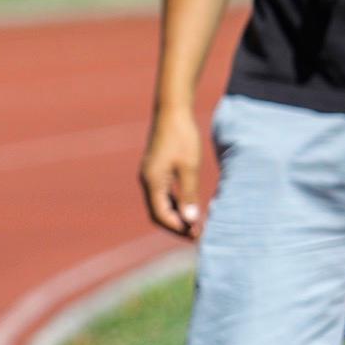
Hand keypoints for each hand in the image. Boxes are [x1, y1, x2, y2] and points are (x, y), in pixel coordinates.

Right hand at [140, 108, 205, 237]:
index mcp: (152, 181)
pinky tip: (189, 206)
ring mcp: (150, 175)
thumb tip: (191, 220)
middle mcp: (147, 180)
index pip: (161, 215)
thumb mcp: (189, 167)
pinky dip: (174, 204)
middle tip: (197, 233)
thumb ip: (189, 194)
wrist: (172, 111)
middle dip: (176, 225)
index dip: (178, 227)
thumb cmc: (182, 137)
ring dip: (176, 216)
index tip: (197, 233)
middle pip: (158, 213)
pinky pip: (162, 194)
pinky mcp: (156, 169)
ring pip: (160, 204)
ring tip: (196, 223)